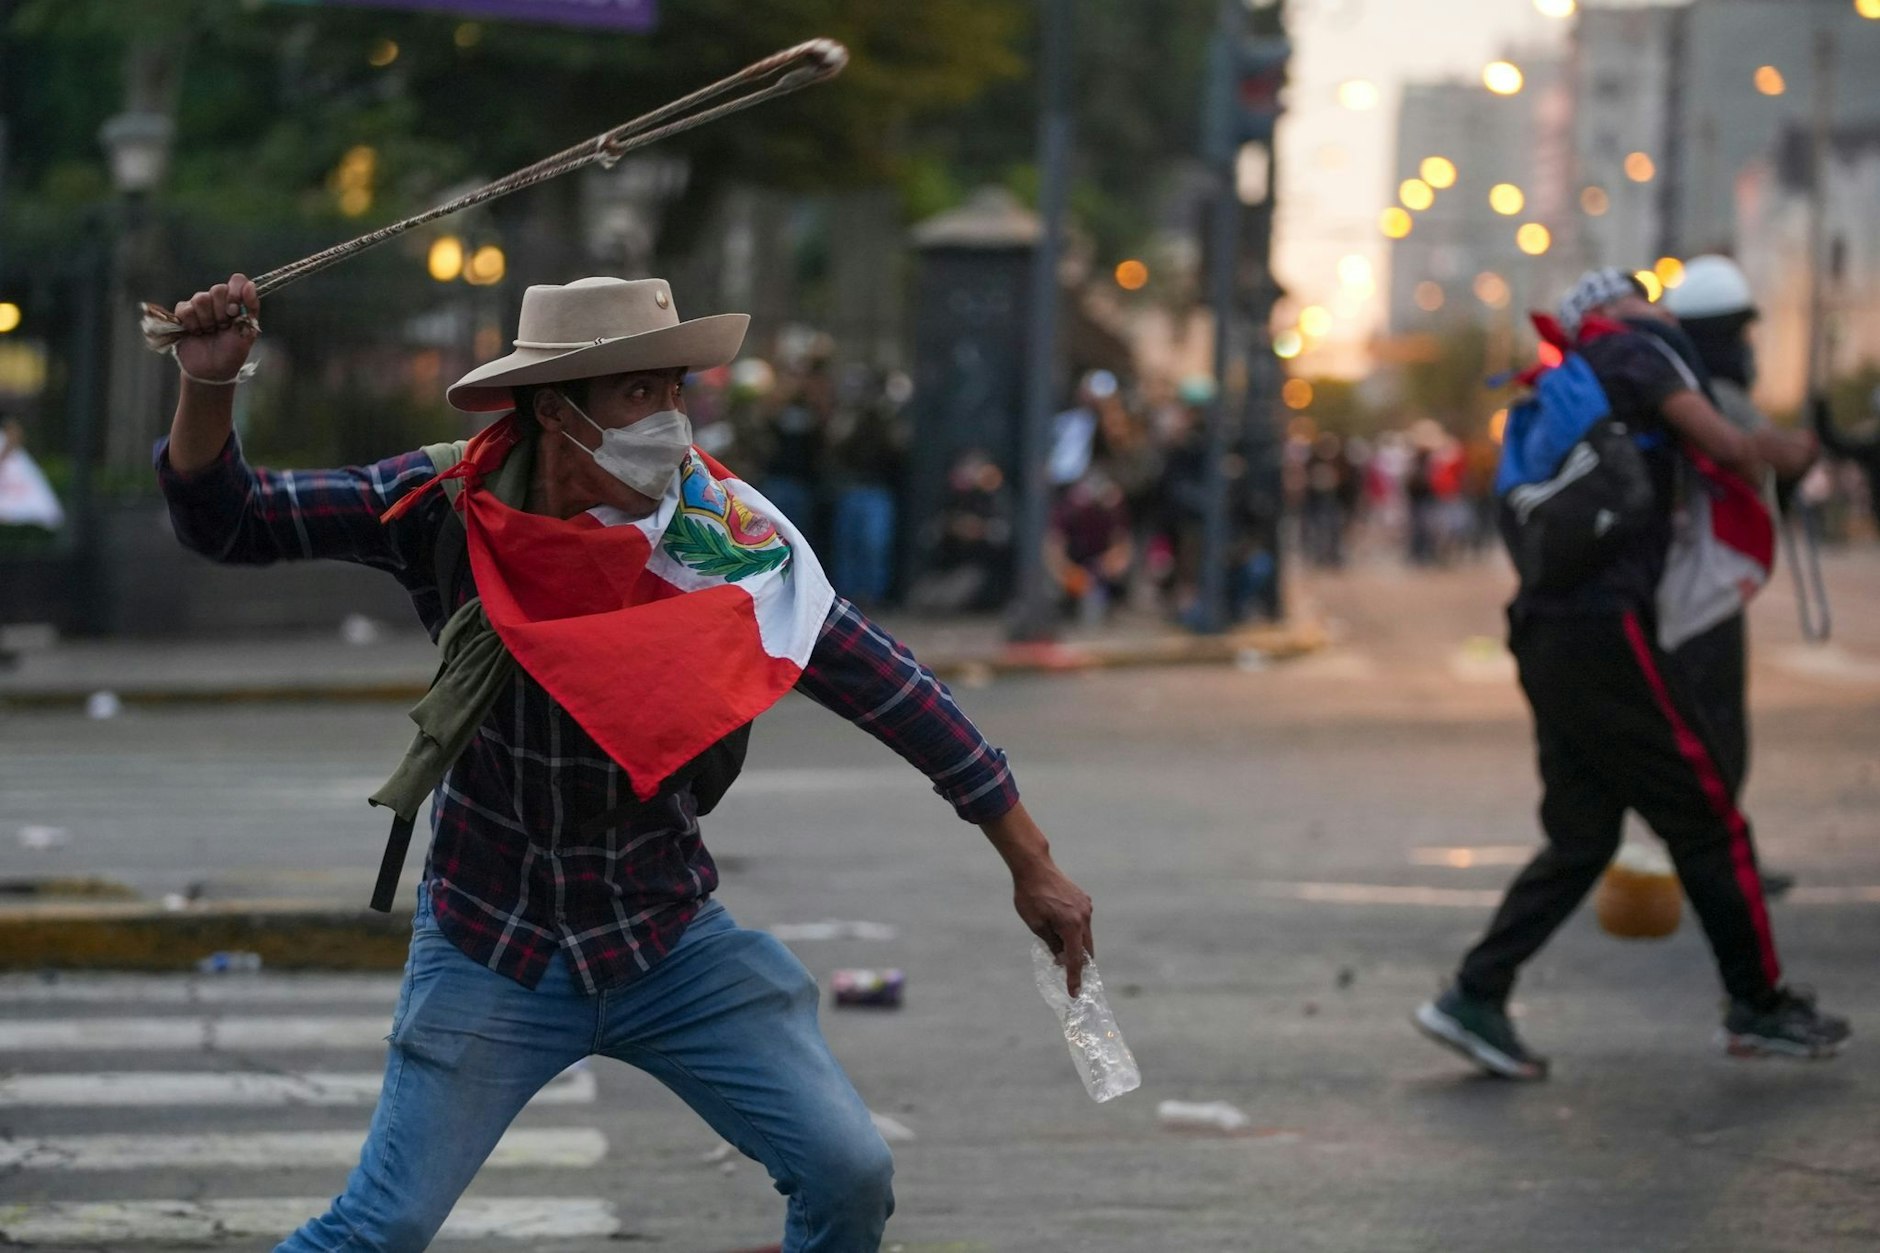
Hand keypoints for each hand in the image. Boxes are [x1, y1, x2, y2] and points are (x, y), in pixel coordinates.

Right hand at [171, 274, 258, 383]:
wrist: (213, 371)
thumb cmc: (233, 352)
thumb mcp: (248, 331)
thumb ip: (251, 307)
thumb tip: (250, 284)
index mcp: (236, 302)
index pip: (237, 280)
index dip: (236, 293)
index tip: (235, 312)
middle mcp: (218, 301)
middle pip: (218, 289)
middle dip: (222, 312)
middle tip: (223, 327)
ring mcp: (199, 306)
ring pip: (200, 298)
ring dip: (207, 319)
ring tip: (210, 331)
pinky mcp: (183, 314)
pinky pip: (185, 308)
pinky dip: (192, 323)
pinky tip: (197, 333)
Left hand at [1013, 862, 1094, 996]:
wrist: (1034, 867)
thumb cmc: (1030, 896)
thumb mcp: (1036, 925)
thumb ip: (1052, 944)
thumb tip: (1062, 959)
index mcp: (1072, 926)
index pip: (1076, 960)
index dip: (1075, 978)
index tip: (1075, 993)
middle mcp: (1084, 917)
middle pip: (1087, 950)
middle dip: (1080, 965)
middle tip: (1072, 979)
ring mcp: (1086, 907)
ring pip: (1086, 936)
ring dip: (1077, 947)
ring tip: (1062, 955)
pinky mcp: (1083, 900)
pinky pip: (1083, 923)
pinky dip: (1076, 932)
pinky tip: (1063, 933)